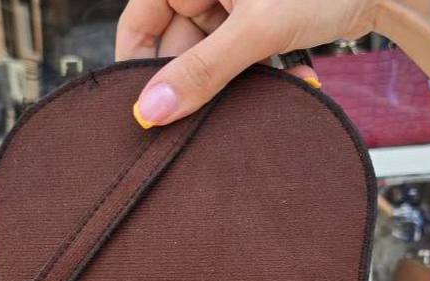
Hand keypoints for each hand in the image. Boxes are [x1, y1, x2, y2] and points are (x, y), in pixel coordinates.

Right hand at [115, 0, 376, 126]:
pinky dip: (263, 75)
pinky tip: (292, 81)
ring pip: (213, 56)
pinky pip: (244, 56)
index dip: (137, 67)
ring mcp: (234, 2)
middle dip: (198, 83)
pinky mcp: (262, 18)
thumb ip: (203, 72)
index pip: (138, 24)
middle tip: (210, 120)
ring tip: (262, 97)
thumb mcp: (257, 28)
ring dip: (236, 85)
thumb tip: (152, 111)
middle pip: (177, 46)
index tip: (146, 113)